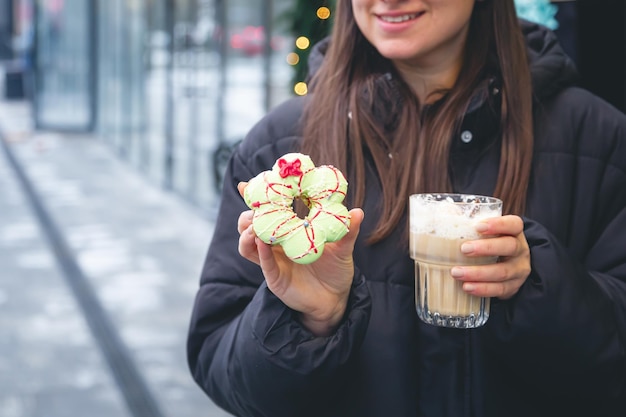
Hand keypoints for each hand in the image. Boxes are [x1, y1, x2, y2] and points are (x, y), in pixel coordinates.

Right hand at [236, 182, 364, 335]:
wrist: (336, 298)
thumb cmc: (336, 269)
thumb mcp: (343, 247)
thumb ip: (347, 230)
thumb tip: (358, 212)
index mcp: (288, 230)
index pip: (267, 211)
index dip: (254, 198)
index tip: (244, 185)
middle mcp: (276, 244)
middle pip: (249, 226)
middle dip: (247, 215)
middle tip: (255, 208)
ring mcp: (272, 261)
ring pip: (248, 245)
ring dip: (248, 233)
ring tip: (255, 226)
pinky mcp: (275, 278)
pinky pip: (263, 264)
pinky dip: (261, 252)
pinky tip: (263, 243)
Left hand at [450, 215, 530, 299]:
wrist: (505, 268)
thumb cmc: (487, 244)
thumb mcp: (483, 233)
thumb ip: (466, 221)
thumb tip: (445, 209)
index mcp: (514, 232)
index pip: (513, 224)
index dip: (498, 224)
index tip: (478, 226)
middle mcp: (520, 250)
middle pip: (509, 247)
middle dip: (485, 248)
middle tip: (464, 249)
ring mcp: (518, 270)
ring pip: (502, 272)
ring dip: (477, 273)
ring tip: (456, 272)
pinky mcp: (513, 287)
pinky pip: (499, 289)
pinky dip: (482, 289)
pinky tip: (467, 287)